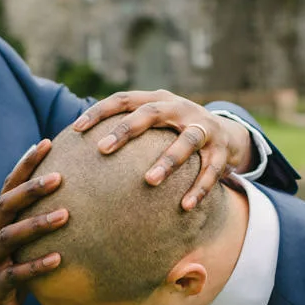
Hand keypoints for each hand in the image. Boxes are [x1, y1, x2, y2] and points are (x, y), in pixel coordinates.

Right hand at [0, 140, 67, 304]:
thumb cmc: (8, 278)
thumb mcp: (20, 250)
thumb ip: (36, 230)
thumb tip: (77, 205)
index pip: (9, 187)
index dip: (25, 165)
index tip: (47, 143)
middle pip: (7, 205)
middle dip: (31, 188)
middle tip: (60, 176)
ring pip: (10, 236)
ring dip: (37, 224)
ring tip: (66, 215)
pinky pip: (17, 274)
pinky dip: (37, 266)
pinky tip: (59, 259)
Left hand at [72, 90, 254, 210]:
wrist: (228, 134)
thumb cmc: (176, 134)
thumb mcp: (156, 127)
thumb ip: (129, 136)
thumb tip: (81, 157)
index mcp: (159, 101)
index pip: (124, 99)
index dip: (99, 111)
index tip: (76, 129)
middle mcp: (180, 109)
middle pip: (151, 113)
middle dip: (126, 130)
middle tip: (103, 149)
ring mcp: (203, 127)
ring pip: (187, 141)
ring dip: (168, 160)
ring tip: (150, 181)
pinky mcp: (221, 149)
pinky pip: (210, 170)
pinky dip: (199, 187)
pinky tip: (185, 206)